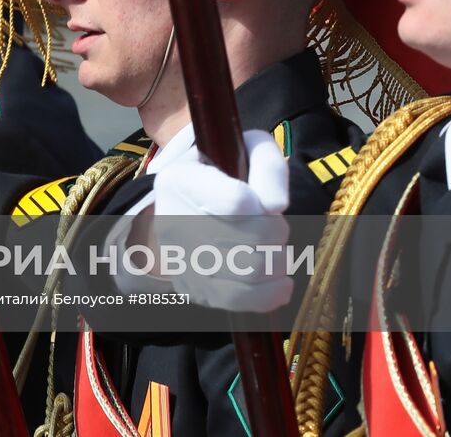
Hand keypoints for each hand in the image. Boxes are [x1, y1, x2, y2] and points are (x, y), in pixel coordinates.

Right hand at [152, 129, 291, 312]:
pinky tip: (279, 282)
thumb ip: (268, 167)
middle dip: (276, 235)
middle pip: (249, 242)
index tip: (268, 203)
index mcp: (180, 180)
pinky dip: (269, 294)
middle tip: (275, 226)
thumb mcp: (245, 151)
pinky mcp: (192, 286)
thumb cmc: (223, 171)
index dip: (262, 206)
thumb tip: (276, 205)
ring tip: (276, 250)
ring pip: (247, 274)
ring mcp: (180, 258)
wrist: (186, 202)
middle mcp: (172, 221)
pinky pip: (236, 300)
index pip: (235, 203)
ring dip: (276, 263)